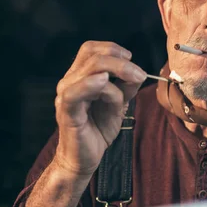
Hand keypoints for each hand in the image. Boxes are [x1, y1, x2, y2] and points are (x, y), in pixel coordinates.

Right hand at [53, 41, 146, 176]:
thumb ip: (126, 87)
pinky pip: (75, 92)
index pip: (90, 49)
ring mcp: (66, 95)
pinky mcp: (66, 111)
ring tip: (133, 83)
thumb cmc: (98, 129)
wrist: (85, 158)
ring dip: (116, 72)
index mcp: (79, 76)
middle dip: (121, 62)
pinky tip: (104, 83)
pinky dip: (92, 85)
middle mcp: (69, 81)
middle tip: (140, 75)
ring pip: (89, 69)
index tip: (131, 59)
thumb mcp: (119, 104)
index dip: (112, 48)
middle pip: (92, 55)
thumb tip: (139, 74)